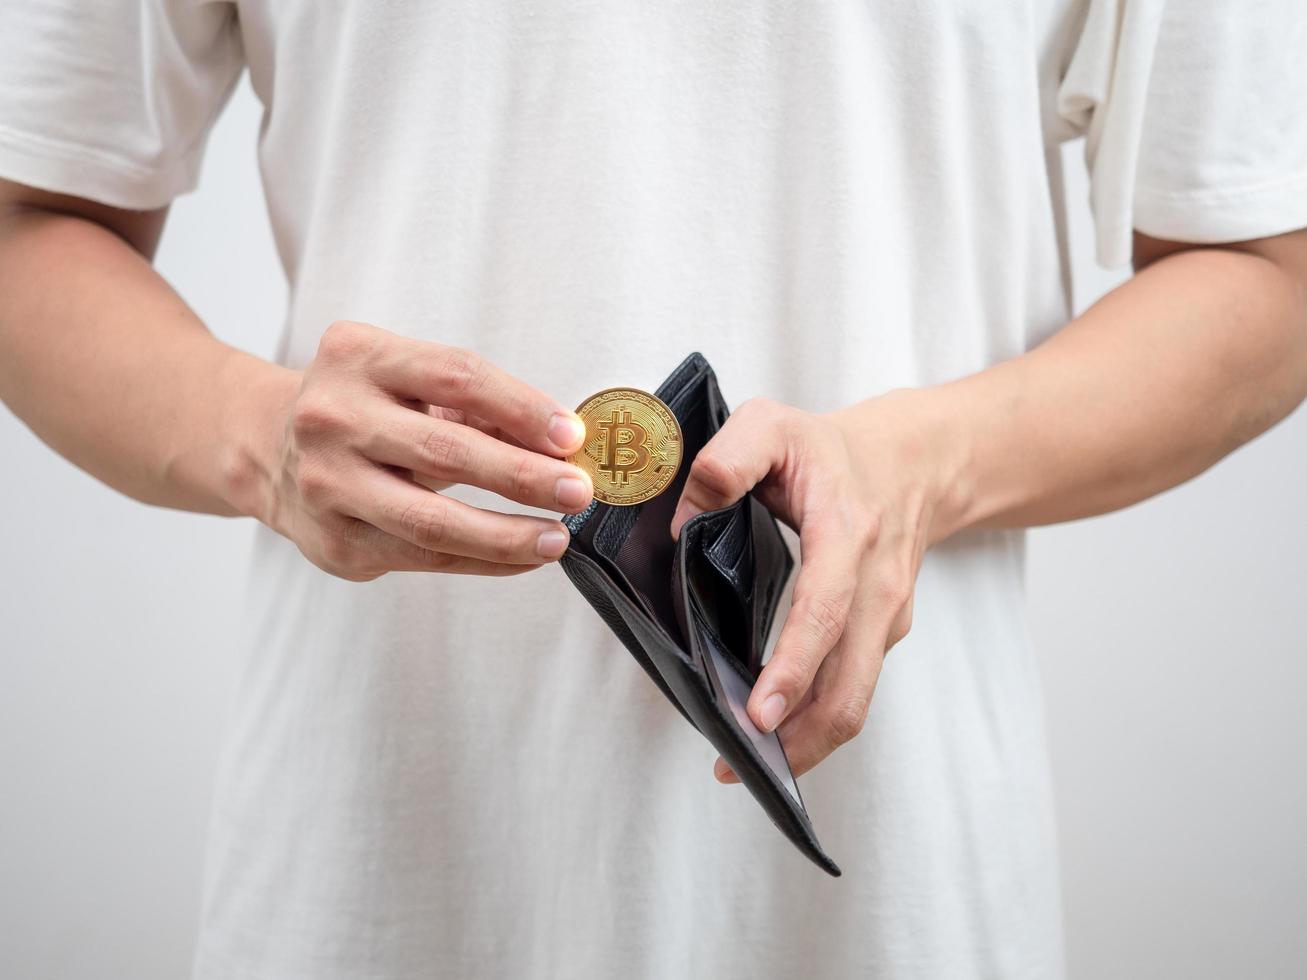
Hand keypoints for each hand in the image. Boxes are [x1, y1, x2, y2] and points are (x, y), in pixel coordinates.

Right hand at [250, 320, 593, 579]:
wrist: (264, 444)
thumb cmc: (362, 406)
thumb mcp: (407, 379)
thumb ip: (476, 403)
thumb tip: (559, 442)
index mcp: (358, 356)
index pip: (456, 376)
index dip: (522, 407)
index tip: (570, 435)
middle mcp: (332, 417)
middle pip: (445, 450)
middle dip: (523, 475)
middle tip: (576, 490)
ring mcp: (327, 483)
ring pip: (431, 520)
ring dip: (506, 534)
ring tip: (557, 538)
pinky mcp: (333, 540)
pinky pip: (423, 557)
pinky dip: (483, 560)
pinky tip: (523, 556)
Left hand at [669, 391, 959, 778]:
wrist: (916, 461)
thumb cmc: (833, 449)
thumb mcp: (773, 425)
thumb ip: (727, 459)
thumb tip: (684, 518)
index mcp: (848, 535)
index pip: (824, 613)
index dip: (792, 668)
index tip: (758, 714)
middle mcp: (876, 586)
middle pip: (849, 686)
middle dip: (798, 738)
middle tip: (735, 762)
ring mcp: (885, 616)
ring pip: (854, 699)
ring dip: (806, 740)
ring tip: (743, 760)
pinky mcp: (882, 634)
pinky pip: (852, 686)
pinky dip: (816, 718)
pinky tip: (774, 730)